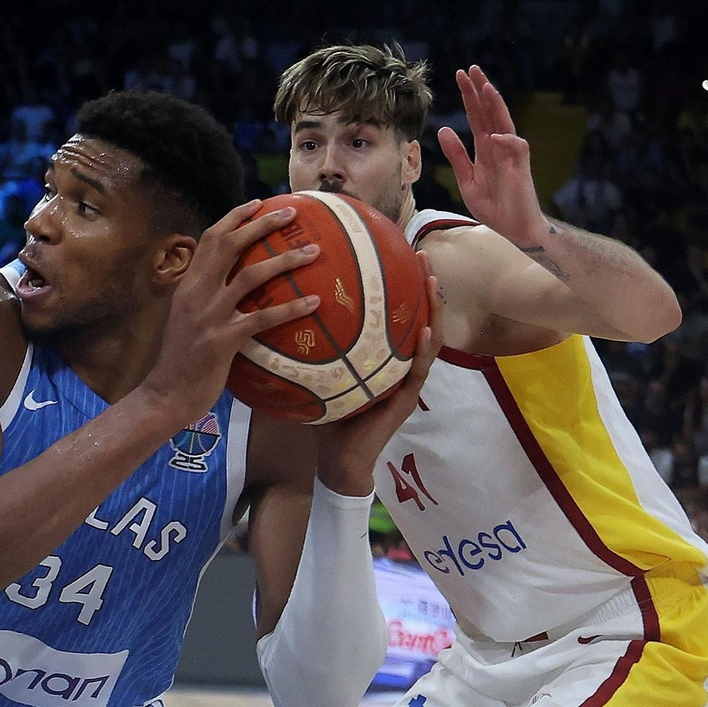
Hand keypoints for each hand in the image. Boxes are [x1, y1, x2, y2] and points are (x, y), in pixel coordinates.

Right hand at [141, 201, 321, 426]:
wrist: (167, 393)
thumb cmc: (182, 359)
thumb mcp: (187, 318)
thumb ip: (205, 296)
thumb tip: (232, 281)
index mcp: (188, 285)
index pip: (210, 238)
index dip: (234, 217)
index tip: (258, 202)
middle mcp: (196, 293)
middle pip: (230, 245)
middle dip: (261, 224)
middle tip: (291, 213)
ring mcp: (209, 315)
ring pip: (250, 275)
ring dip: (284, 259)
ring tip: (314, 251)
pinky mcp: (223, 340)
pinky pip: (262, 317)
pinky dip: (290, 308)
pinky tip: (314, 302)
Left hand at [312, 253, 444, 495]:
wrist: (337, 457)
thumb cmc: (326, 413)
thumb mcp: (315, 371)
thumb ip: (306, 343)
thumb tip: (273, 306)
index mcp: (379, 354)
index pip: (391, 312)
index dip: (395, 284)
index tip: (391, 250)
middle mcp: (397, 362)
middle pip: (417, 316)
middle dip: (423, 285)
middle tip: (422, 253)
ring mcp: (406, 379)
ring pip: (428, 337)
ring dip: (434, 309)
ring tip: (433, 282)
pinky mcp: (407, 398)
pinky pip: (420, 370)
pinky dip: (426, 349)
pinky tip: (428, 329)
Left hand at [438, 66, 546, 246]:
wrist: (514, 228)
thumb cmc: (494, 205)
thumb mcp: (466, 179)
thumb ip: (457, 155)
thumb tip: (443, 129)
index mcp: (484, 148)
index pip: (476, 116)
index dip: (469, 96)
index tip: (460, 76)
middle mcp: (498, 146)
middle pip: (490, 113)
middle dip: (481, 91)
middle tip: (471, 69)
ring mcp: (511, 156)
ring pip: (505, 124)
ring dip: (497, 106)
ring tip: (487, 88)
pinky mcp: (521, 169)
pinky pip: (518, 149)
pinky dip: (507, 141)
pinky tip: (495, 135)